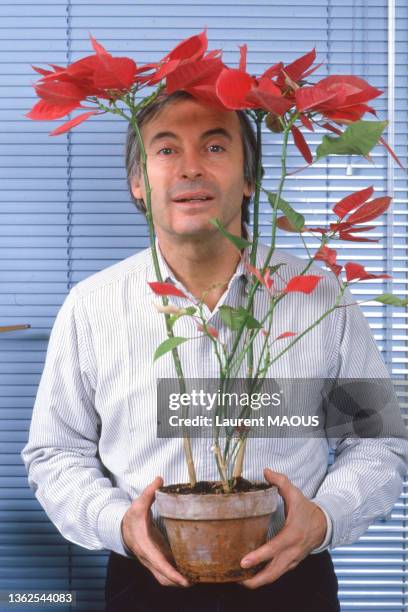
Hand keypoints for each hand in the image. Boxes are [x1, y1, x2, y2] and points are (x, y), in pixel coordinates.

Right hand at [121, 476, 189, 587]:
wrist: (123, 528)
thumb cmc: (132, 517)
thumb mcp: (138, 504)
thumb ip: (149, 492)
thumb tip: (159, 478)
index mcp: (145, 546)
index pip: (159, 564)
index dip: (172, 573)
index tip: (184, 580)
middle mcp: (149, 558)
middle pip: (163, 578)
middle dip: (178, 582)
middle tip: (197, 580)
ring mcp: (153, 561)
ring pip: (165, 577)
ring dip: (179, 580)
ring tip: (197, 577)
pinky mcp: (157, 559)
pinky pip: (167, 571)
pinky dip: (177, 573)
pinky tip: (191, 569)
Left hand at [239, 467, 326, 588]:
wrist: (323, 525)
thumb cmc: (306, 510)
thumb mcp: (295, 494)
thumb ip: (280, 481)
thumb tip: (266, 470)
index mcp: (292, 535)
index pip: (274, 549)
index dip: (258, 557)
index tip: (243, 562)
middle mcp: (292, 552)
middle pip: (272, 573)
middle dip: (254, 580)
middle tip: (235, 578)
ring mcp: (292, 561)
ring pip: (273, 577)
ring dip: (256, 582)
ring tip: (238, 580)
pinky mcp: (290, 564)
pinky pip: (275, 574)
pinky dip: (263, 578)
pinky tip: (249, 576)